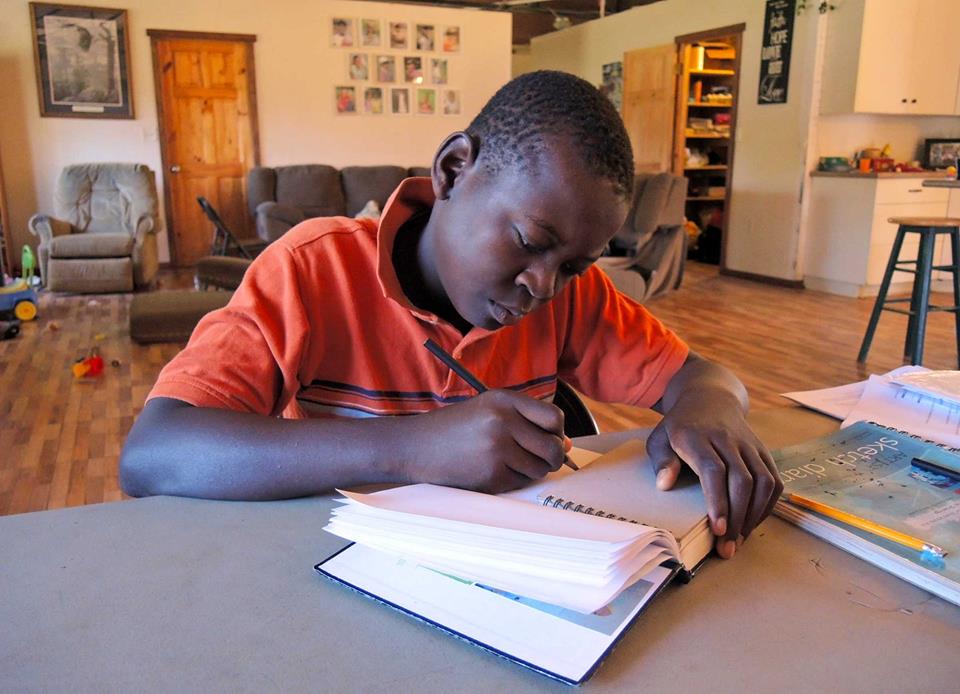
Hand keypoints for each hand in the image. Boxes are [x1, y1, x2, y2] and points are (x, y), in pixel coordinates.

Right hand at [403, 390, 566, 492]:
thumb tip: (567, 445)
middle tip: (538, 458)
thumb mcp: (488, 411)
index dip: (558, 431)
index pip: (554, 417)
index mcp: (504, 400)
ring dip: (531, 470)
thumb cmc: (454, 428)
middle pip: (553, 447)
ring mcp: (496, 449)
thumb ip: (526, 422)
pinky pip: (520, 483)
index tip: (549, 437)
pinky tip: (492, 471)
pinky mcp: (490, 475)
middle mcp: (502, 421)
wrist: (414, 446)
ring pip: (540, 469)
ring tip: (509, 462)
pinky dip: (513, 480)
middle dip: (551, 457)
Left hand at [646, 392, 780, 558]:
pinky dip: (767, 505)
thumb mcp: (660, 438)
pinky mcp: (763, 451)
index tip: (717, 528)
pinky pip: (774, 480)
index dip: (717, 500)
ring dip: (754, 515)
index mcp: (697, 436)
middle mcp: (727, 439)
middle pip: (741, 479)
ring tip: (740, 540)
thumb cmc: (679, 427)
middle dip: (737, 517)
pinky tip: (752, 523)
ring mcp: (749, 444)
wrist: (710, 398)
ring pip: (763, 481)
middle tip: (727, 548)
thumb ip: (661, 460)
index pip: (713, 469)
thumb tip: (664, 484)